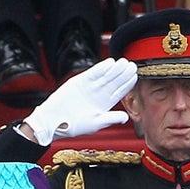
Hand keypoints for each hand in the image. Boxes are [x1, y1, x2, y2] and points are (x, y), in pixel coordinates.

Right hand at [22, 57, 137, 145]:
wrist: (54, 120)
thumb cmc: (73, 126)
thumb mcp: (95, 123)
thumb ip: (110, 119)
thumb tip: (125, 118)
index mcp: (104, 104)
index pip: (119, 92)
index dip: (127, 84)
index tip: (135, 76)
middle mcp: (99, 94)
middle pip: (114, 81)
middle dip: (123, 74)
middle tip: (132, 65)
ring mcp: (90, 86)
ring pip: (105, 76)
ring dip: (114, 69)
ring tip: (123, 62)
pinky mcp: (80, 81)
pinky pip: (93, 73)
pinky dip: (101, 68)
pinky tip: (110, 63)